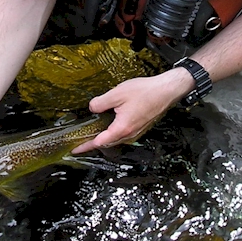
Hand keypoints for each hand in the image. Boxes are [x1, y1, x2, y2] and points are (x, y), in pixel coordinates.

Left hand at [71, 68, 191, 153]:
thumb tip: (92, 108)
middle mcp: (129, 134)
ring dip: (104, 138)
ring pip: (116, 139)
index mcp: (121, 128)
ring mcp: (136, 132)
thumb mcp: (117, 94)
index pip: (99, 142)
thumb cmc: (146, 92)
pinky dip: (114, 133)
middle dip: (93, 143)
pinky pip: (124, 134)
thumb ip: (100, 103)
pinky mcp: (140, 127)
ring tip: (92, 135)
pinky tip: (110, 125)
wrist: (166, 91)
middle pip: (107, 143)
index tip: (75, 150)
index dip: (85, 146)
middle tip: (80, 143)